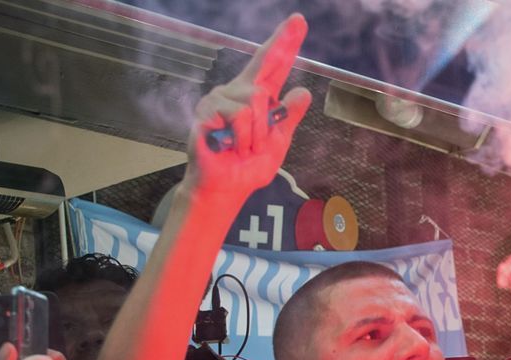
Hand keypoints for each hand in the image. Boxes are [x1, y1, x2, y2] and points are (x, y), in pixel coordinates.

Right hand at [183, 14, 311, 207]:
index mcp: (256, 96)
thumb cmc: (247, 166)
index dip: (285, 41)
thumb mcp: (278, 143)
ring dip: (257, 133)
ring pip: (256, 99)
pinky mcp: (207, 109)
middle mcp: (237, 90)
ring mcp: (220, 97)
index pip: (274, 64)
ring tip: (243, 147)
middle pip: (265, 69)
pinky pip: (239, 115)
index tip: (298, 20)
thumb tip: (303, 91)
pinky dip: (243, 137)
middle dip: (272, 92)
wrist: (227, 188)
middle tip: (256, 143)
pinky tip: (230, 146)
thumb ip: (289, 117)